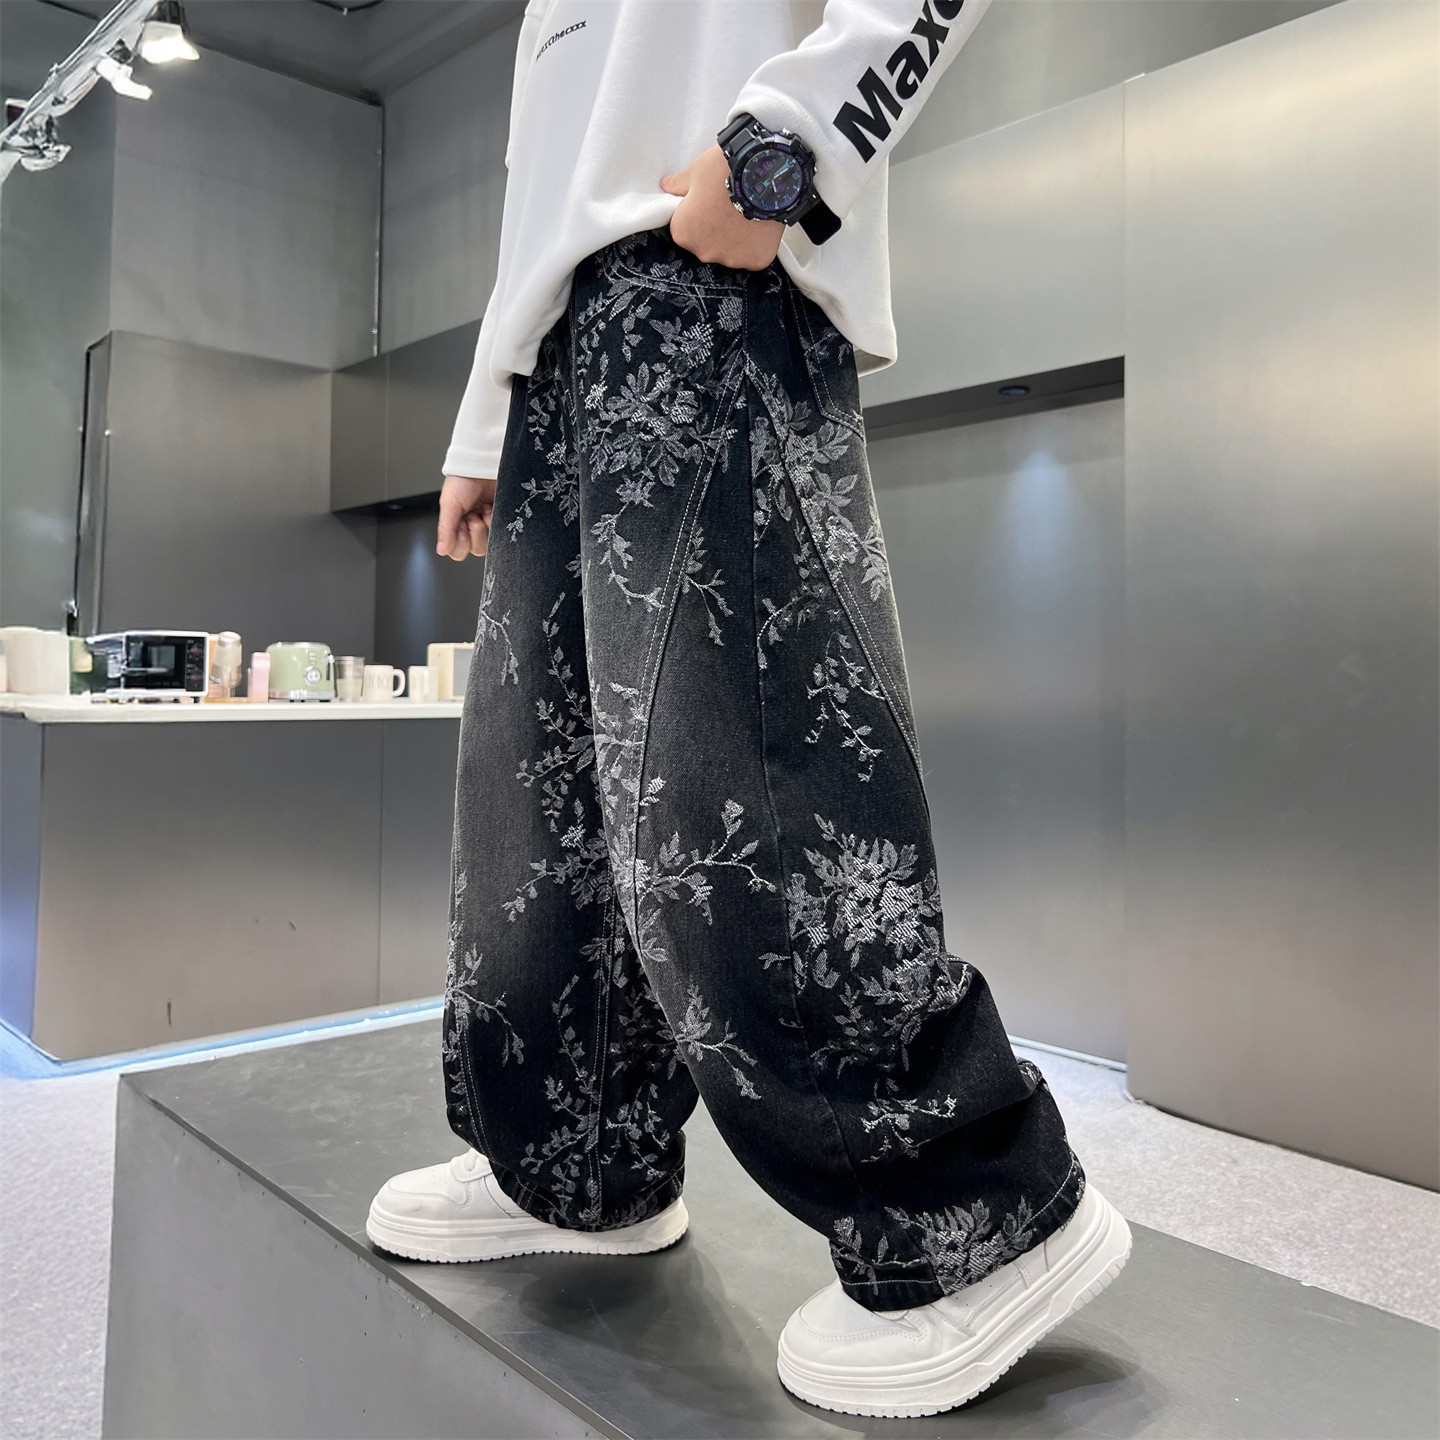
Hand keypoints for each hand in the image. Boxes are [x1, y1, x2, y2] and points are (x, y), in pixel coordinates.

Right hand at [437, 473, 495, 559]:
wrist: (482, 464)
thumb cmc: (463, 480)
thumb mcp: (450, 504)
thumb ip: (446, 529)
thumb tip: (441, 550)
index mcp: (456, 526)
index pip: (457, 551)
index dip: (460, 542)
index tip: (460, 525)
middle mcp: (472, 528)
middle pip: (476, 550)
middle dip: (475, 532)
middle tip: (473, 515)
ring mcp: (489, 525)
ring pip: (490, 545)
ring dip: (486, 527)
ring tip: (484, 510)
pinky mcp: (503, 520)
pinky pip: (503, 534)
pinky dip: (497, 522)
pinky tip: (493, 509)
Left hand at [660, 145, 784, 270]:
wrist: (763, 175)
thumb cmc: (726, 171)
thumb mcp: (695, 171)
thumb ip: (678, 184)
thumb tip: (667, 186)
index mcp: (683, 233)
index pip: (684, 229)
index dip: (696, 214)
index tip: (706, 204)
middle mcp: (704, 252)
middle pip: (707, 243)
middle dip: (714, 228)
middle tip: (726, 206)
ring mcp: (730, 259)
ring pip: (730, 251)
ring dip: (735, 237)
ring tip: (744, 213)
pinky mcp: (754, 260)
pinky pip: (752, 255)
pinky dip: (755, 243)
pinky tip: (758, 224)